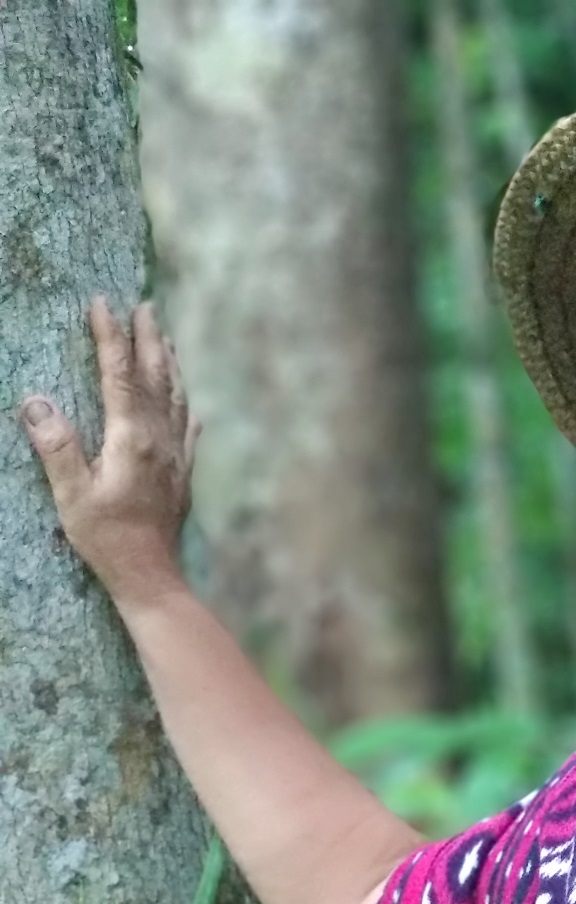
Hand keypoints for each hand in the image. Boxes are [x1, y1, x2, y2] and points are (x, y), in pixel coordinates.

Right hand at [17, 297, 197, 605]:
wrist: (151, 574)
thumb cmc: (107, 537)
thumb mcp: (71, 493)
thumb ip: (56, 446)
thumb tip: (34, 400)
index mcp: (133, 439)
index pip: (121, 375)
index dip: (112, 337)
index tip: (104, 304)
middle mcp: (161, 441)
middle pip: (156, 378)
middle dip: (149, 339)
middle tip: (145, 305)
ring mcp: (176, 456)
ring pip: (177, 398)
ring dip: (170, 365)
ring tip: (166, 338)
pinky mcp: (183, 474)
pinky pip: (188, 428)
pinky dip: (185, 405)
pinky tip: (189, 403)